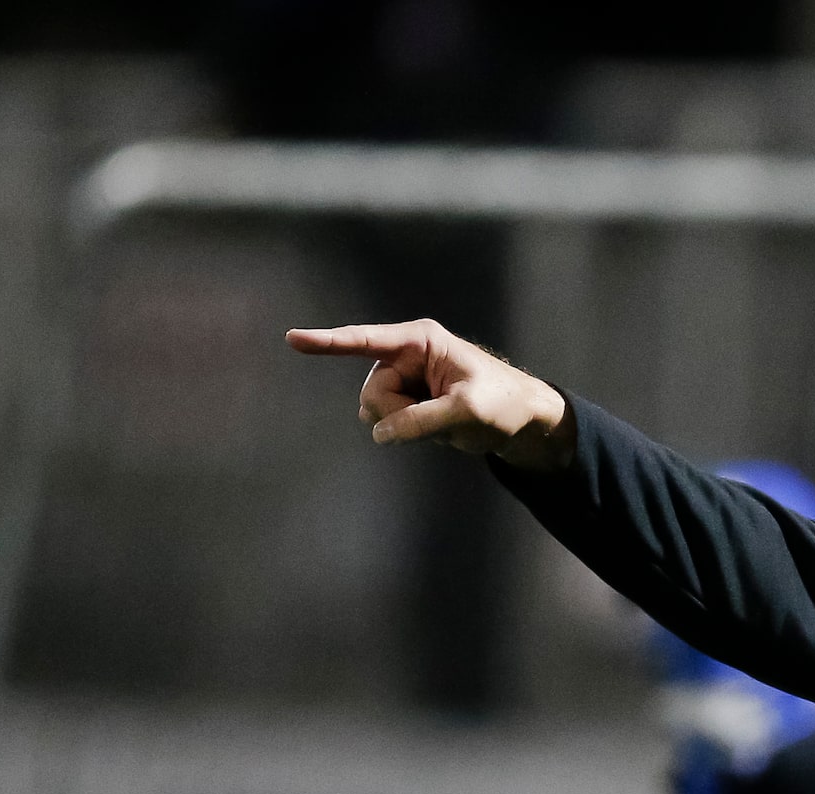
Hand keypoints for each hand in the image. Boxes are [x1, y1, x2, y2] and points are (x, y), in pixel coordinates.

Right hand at [283, 319, 573, 469]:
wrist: (522, 420)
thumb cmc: (503, 403)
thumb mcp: (467, 412)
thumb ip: (421, 421)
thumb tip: (380, 434)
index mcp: (420, 341)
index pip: (367, 341)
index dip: (328, 342)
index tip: (292, 338)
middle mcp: (406, 356)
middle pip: (372, 392)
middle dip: (396, 413)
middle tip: (438, 416)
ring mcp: (404, 379)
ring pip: (376, 412)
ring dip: (404, 425)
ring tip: (441, 420)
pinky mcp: (406, 401)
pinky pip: (389, 424)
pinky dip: (409, 433)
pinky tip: (436, 426)